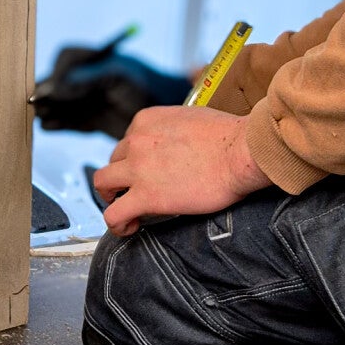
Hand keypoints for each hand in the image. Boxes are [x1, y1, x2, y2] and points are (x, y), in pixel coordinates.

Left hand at [93, 105, 270, 234]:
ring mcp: (138, 168)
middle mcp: (136, 140)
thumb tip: (181, 141)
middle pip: (114, 160)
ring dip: (110, 196)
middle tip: (136, 190)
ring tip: (127, 209)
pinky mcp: (146, 196)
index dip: (135, 157)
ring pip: (103, 183)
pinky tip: (130, 227)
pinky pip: (114, 214)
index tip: (148, 169)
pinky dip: (117, 223)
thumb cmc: (231, 137)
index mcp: (147, 120)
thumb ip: (176, 128)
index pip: (127, 139)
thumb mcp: (194, 117)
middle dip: (123, 176)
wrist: (242, 152)